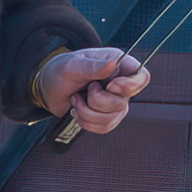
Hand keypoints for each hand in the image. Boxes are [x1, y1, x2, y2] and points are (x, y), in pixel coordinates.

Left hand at [32, 46, 150, 134]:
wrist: (49, 88)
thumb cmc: (61, 71)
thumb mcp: (73, 65)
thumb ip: (93, 66)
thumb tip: (113, 63)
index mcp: (118, 65)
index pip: (142, 77)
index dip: (129, 86)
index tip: (110, 86)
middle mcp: (120, 84)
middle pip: (122, 103)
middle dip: (96, 101)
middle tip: (85, 89)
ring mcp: (115, 102)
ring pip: (111, 119)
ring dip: (87, 112)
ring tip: (77, 100)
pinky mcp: (107, 117)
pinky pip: (104, 128)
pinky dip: (87, 122)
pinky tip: (78, 110)